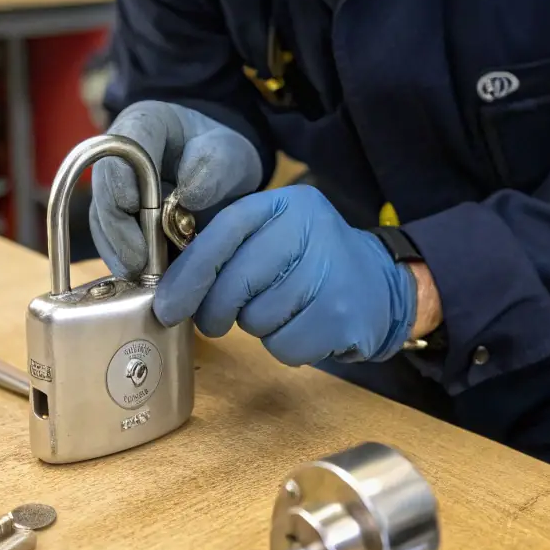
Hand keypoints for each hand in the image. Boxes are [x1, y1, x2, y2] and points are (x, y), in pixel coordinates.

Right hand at [89, 101, 262, 276]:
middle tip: (140, 262)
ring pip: (104, 226)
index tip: (132, 206)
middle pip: (103, 194)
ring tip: (145, 279)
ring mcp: (114, 194)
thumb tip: (187, 197)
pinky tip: (147, 283)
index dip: (119, 178)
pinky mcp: (120, 224)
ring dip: (122, 255)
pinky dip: (131, 265)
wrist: (221, 172)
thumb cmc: (223, 153)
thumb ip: (214, 165)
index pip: (118, 150)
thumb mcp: (231, 151)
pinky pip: (115, 247)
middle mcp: (118, 160)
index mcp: (143, 126)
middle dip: (119, 230)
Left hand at [153, 185, 417, 366]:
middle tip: (217, 320)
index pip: (227, 229)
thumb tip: (170, 288)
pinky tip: (303, 328)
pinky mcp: (345, 315)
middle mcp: (313, 228)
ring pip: (258, 318)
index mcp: (287, 203)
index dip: (191, 271)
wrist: (381, 286)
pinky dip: (285, 346)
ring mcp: (332, 271)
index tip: (168, 304)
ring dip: (257, 327)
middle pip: (238, 279)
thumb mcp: (272, 234)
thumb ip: (226, 247)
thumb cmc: (308, 263)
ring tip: (280, 312)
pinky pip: (285, 344)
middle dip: (216, 309)